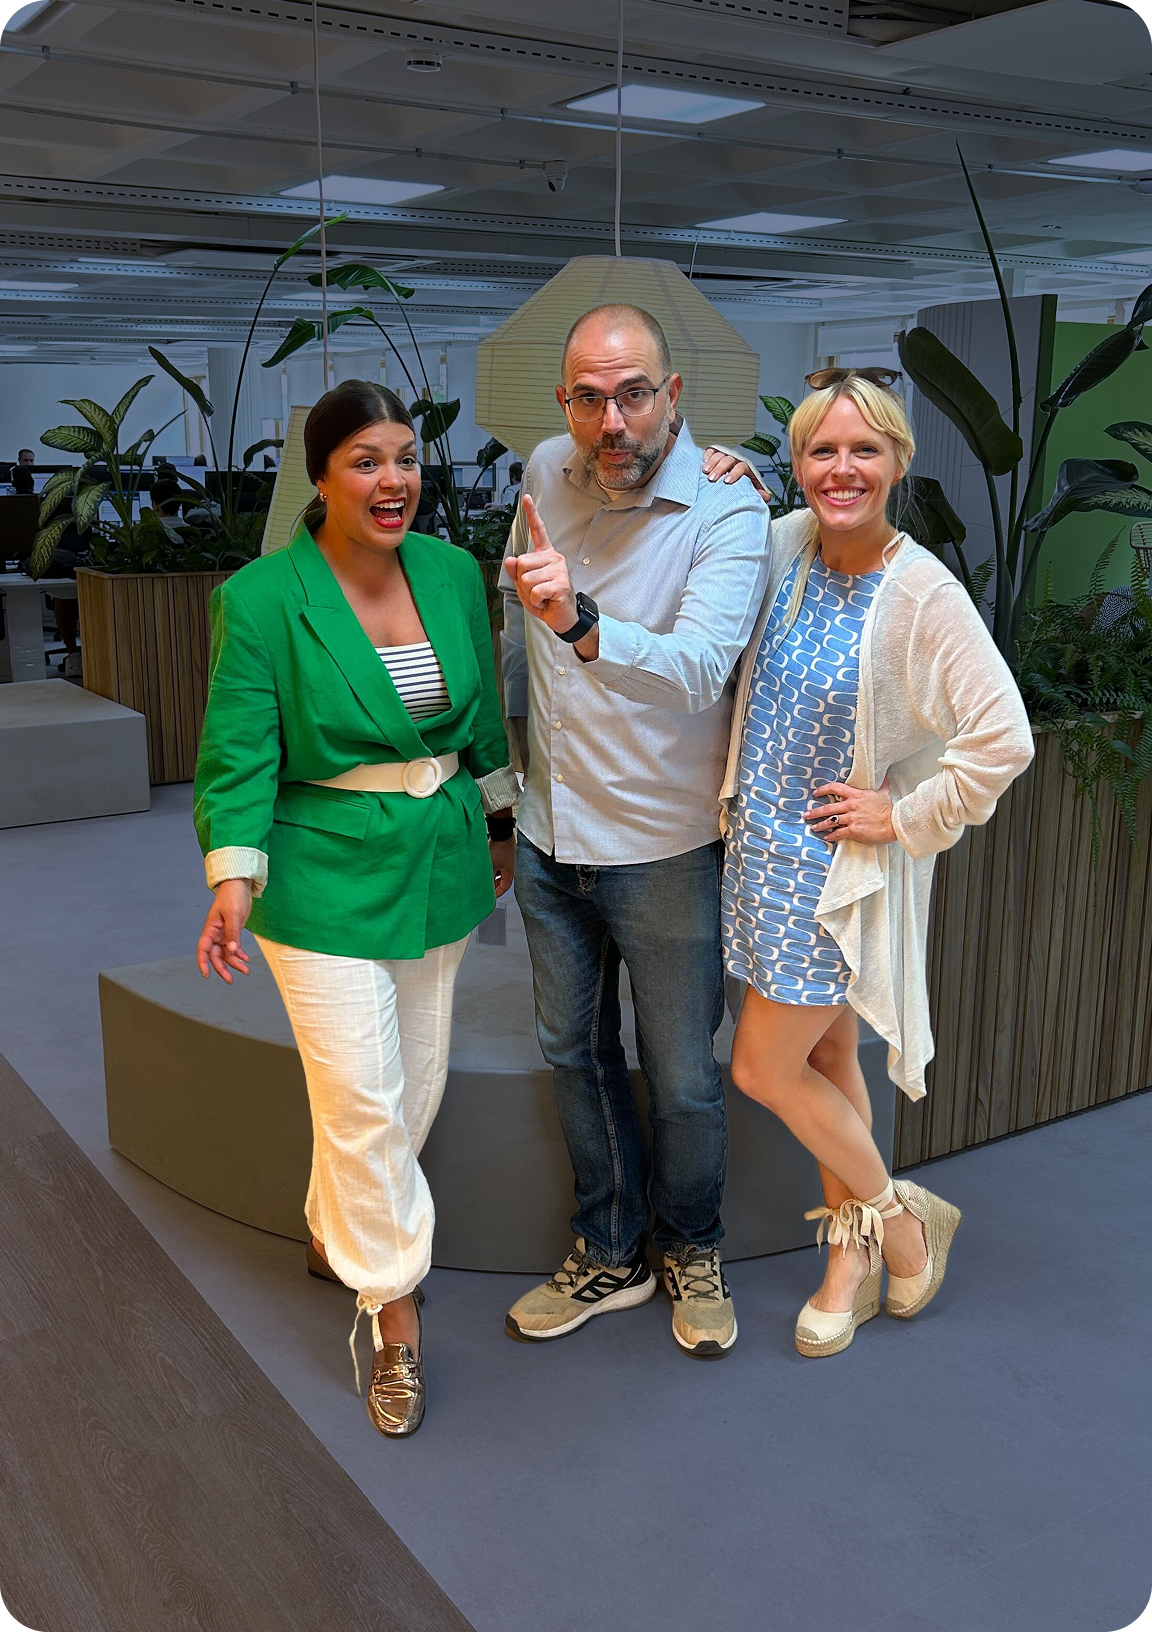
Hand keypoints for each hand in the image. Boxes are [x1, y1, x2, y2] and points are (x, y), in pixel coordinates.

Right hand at [196, 879, 252, 981]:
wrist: (240, 885)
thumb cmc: (233, 896)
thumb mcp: (234, 915)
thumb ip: (233, 933)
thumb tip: (232, 950)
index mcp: (211, 929)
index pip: (203, 949)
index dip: (202, 963)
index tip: (206, 975)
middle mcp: (215, 933)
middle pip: (215, 955)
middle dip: (222, 968)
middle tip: (230, 980)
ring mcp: (224, 933)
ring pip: (226, 953)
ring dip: (234, 962)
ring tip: (246, 970)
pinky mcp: (233, 931)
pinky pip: (234, 947)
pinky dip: (239, 954)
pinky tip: (246, 959)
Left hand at [489, 837, 514, 895]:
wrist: (501, 833)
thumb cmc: (499, 848)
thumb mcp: (492, 865)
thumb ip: (489, 877)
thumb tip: (485, 885)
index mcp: (510, 873)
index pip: (504, 887)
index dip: (498, 893)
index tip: (491, 897)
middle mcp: (510, 868)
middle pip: (502, 880)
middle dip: (494, 885)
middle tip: (487, 889)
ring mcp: (507, 861)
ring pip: (500, 873)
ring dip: (493, 876)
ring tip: (485, 878)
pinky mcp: (504, 855)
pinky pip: (499, 866)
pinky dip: (493, 869)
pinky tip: (487, 868)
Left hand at [503, 493, 578, 633]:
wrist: (563, 617)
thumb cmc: (545, 600)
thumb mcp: (524, 586)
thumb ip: (516, 572)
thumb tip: (510, 559)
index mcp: (544, 555)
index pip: (538, 531)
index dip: (531, 514)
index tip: (526, 498)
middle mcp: (553, 558)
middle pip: (521, 562)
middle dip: (522, 581)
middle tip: (535, 590)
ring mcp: (558, 569)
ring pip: (526, 578)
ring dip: (528, 594)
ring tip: (541, 597)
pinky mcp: (560, 583)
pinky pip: (534, 591)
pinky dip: (535, 602)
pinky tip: (546, 602)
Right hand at [702, 447, 770, 500]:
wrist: (732, 479)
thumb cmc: (741, 484)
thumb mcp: (750, 488)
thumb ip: (757, 492)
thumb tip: (766, 497)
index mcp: (744, 467)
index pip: (741, 467)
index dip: (734, 473)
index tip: (727, 482)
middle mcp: (735, 460)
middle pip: (728, 460)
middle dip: (720, 469)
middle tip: (712, 479)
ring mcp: (724, 456)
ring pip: (719, 455)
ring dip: (712, 463)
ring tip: (705, 471)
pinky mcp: (715, 454)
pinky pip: (712, 450)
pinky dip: (708, 454)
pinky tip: (704, 461)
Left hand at [802, 778, 895, 845]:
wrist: (894, 823)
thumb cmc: (889, 809)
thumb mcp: (884, 793)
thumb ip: (882, 783)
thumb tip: (886, 773)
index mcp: (856, 795)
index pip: (835, 788)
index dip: (823, 789)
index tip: (816, 793)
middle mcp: (851, 806)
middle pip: (828, 808)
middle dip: (815, 811)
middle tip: (806, 814)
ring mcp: (851, 818)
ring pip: (830, 821)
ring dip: (820, 825)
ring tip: (813, 827)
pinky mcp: (854, 830)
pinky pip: (838, 833)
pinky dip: (831, 836)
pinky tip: (827, 837)